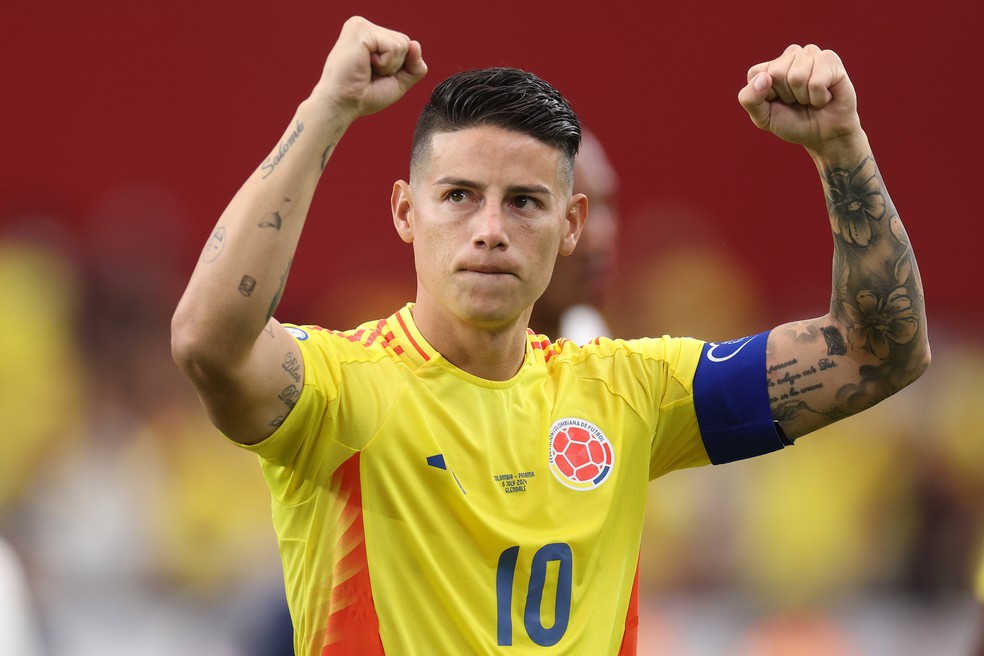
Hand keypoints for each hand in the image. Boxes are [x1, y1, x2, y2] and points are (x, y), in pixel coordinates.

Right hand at [311, 16, 427, 122]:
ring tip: (367, 70)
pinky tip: (365, 65)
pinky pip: (393, 47)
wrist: (343, 106)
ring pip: (402, 44)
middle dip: (395, 66)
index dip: (398, 67)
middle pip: (406, 43)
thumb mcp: (398, 82)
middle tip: (370, 73)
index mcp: (370, 37)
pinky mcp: (360, 30)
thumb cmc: (364, 96)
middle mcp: (364, 27)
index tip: (374, 75)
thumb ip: (414, 65)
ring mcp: (361, 26)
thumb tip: (416, 43)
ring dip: (389, 66)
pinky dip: (385, 64)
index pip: (405, 45)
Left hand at [738, 45, 860, 152]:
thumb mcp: (763, 118)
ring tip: (811, 98)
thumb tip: (763, 77)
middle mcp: (790, 55)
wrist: (825, 134)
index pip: (756, 73)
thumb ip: (750, 99)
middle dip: (787, 96)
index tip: (778, 102)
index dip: (765, 96)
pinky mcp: (830, 59)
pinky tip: (825, 96)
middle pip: (777, 73)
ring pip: (797, 76)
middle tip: (798, 101)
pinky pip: (817, 81)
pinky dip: (819, 97)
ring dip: (804, 97)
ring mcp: (811, 54)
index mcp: (770, 66)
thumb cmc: (793, 123)